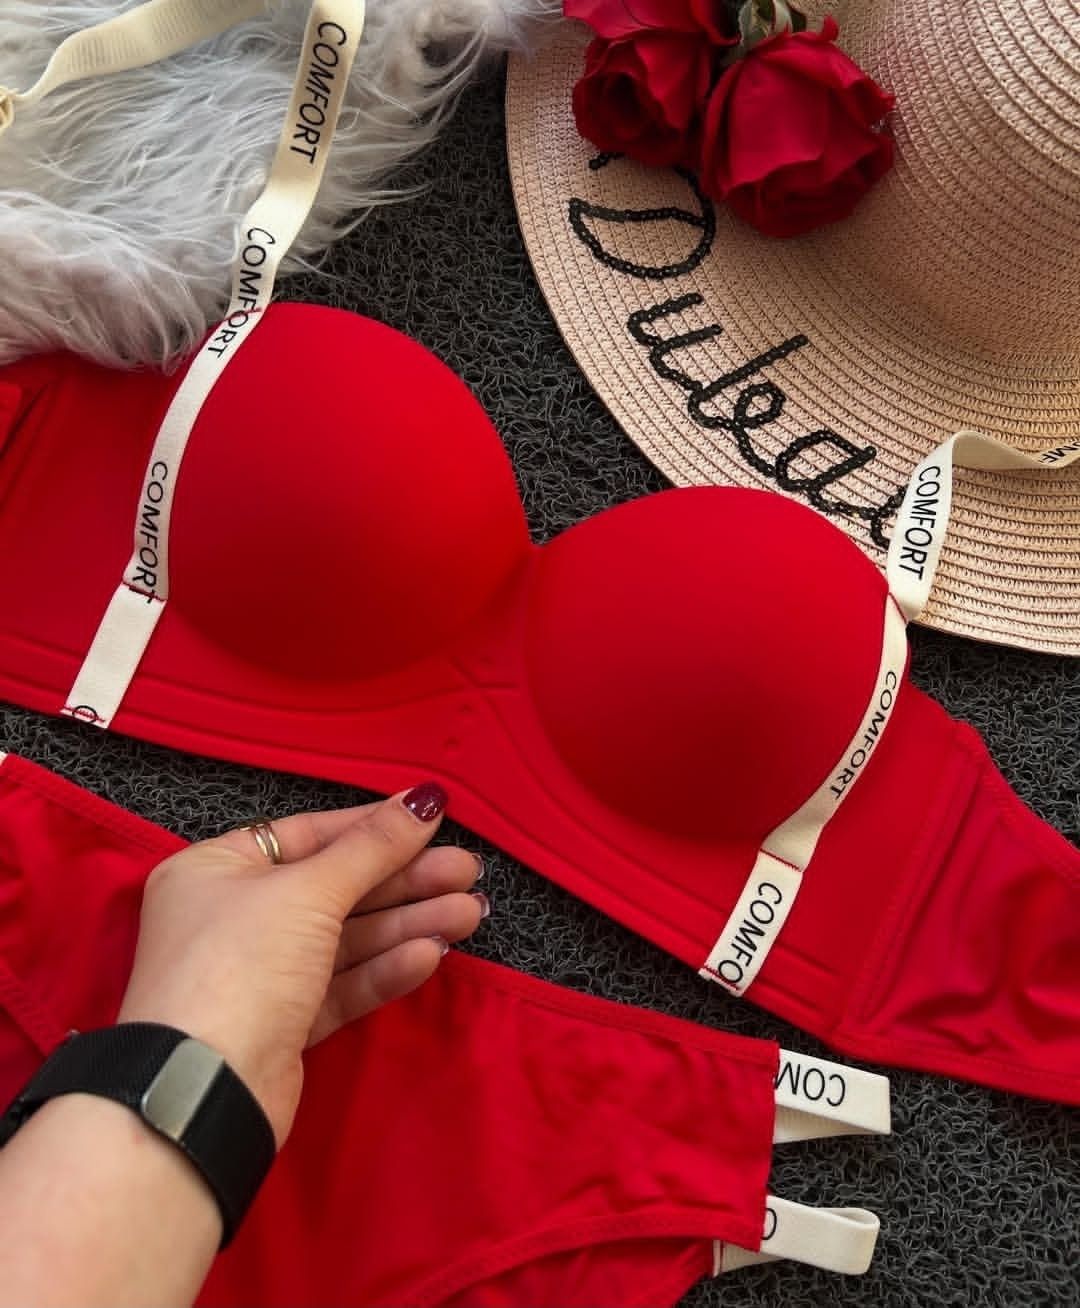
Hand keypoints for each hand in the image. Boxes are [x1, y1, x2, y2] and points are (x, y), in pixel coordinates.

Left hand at [117, 783, 485, 1145]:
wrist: (203, 1089)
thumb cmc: (244, 962)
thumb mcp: (310, 891)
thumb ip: (374, 846)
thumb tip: (427, 797)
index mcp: (217, 869)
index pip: (309, 835)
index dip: (374, 827)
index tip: (434, 820)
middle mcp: (234, 916)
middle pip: (335, 887)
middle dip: (404, 881)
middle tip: (467, 872)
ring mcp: (260, 974)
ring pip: (345, 939)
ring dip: (407, 924)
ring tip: (470, 913)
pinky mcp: (283, 1024)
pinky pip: (340, 985)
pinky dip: (384, 969)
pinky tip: (429, 954)